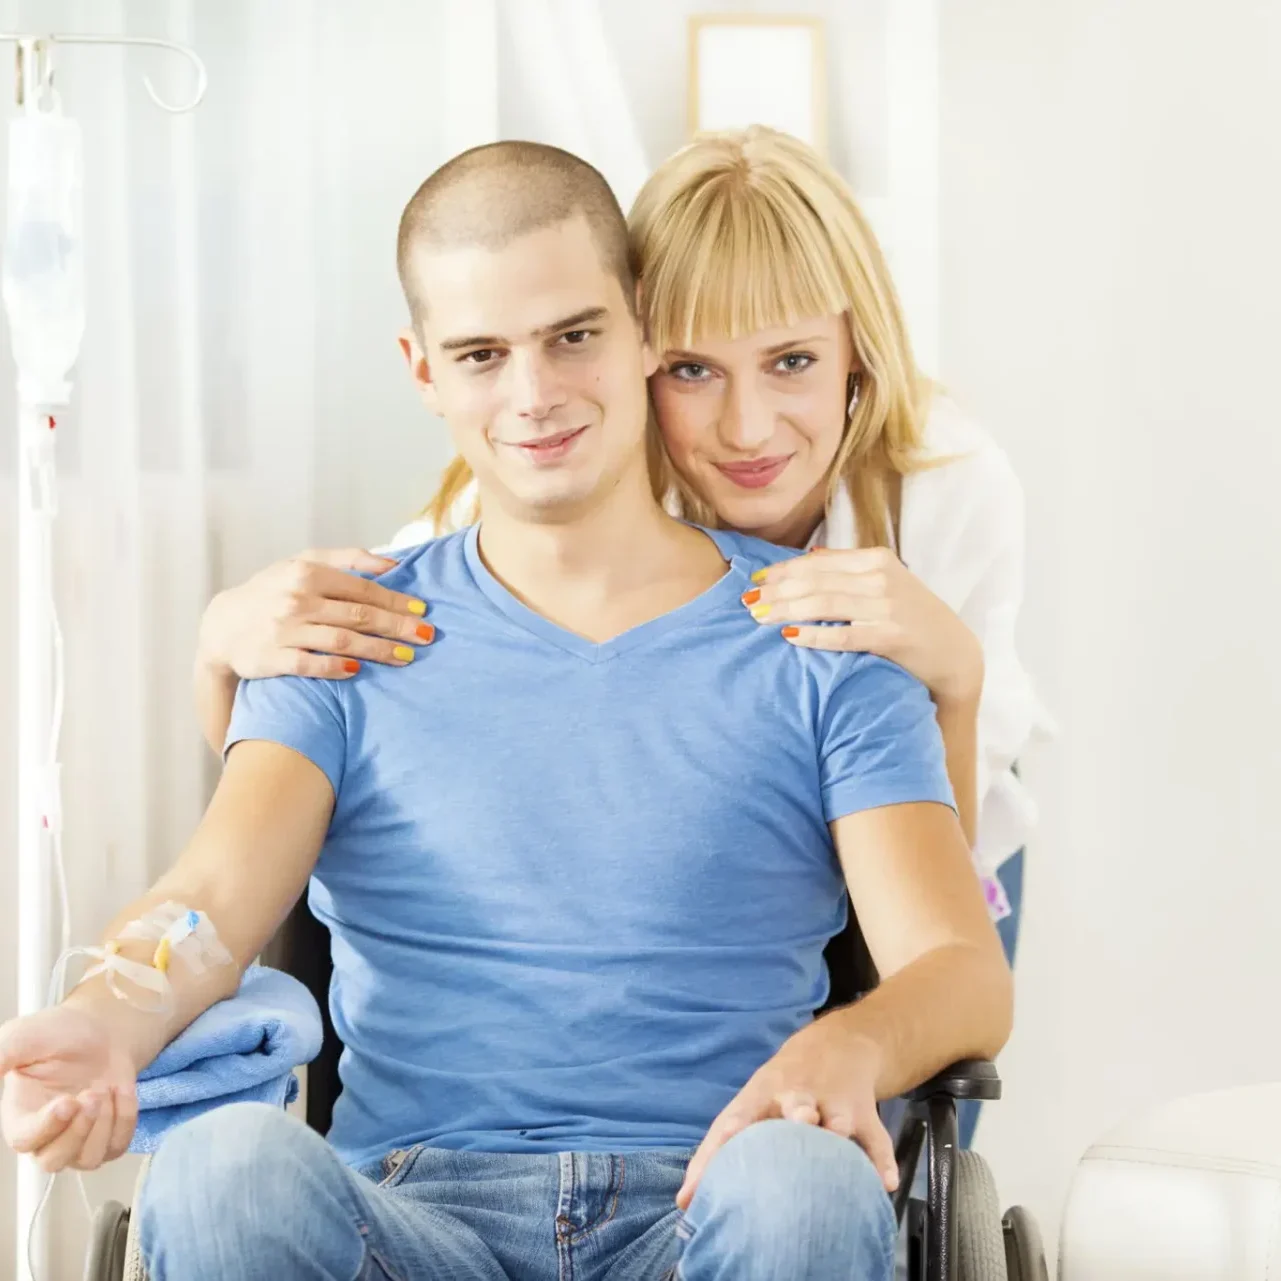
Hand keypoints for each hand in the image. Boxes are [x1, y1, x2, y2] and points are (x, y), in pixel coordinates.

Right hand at [0, 1006, 138, 1172]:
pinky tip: (121, 1091)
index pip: (24, 1140)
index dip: (47, 1126)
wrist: (102, 1031)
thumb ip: (2, 1055)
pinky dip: (125, 1119)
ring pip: (88, 1160)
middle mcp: (45, 1133)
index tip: (68, 1102)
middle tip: (93, 1094)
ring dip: (104, 1125)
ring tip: (105, 1089)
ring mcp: (76, 1138)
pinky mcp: (105, 1137)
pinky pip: (117, 1147)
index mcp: (19, 1114)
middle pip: (54, 1161)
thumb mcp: (25, 1036)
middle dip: (79, 1130)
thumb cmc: (60, 1033)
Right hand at [198, 548, 433, 679]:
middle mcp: (296, 600)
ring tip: (406, 657)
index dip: (395, 601)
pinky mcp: (272, 658)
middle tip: (426, 636)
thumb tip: (393, 564)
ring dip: (378, 650)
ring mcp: (284, 630)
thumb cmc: (273, 591)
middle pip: (358, 615)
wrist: (222, 625)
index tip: (422, 611)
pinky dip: (335, 667)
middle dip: (397, 627)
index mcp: (307, 573)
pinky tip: (358, 669)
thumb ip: (348, 559)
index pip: (362, 588)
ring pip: (341, 641)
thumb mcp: (303, 563)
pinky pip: (310, 665)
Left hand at [676, 1016, 896, 1210]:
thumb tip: (685, 1201)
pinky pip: (874, 1136)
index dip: (717, 1151)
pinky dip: (880, 1158)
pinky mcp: (862, 1107)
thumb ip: (721, 1151)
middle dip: (794, 1115)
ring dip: (835, 1129)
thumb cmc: (781, 1088)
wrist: (836, 1044)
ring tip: (836, 1140)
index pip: (734, 1122)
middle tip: (796, 1125)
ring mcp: (832, 1098)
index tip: (700, 1185)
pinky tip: (883, 1181)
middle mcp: (796, 1093)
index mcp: (761, 1094)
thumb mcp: (752, 1103)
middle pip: (793, 1103)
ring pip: (836, 1115)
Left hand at [744, 547, 983, 705]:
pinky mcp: (890, 636)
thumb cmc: (914, 619)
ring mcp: (886, 606)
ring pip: (823, 603)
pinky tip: (789, 637)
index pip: (818, 562)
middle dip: (776, 590)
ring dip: (785, 609)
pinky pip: (842, 634)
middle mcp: (881, 577)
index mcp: (877, 559)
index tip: (756, 580)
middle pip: (815, 580)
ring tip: (759, 616)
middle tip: (747, 600)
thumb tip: (812, 556)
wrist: (955, 655)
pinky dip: (814, 634)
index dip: (783, 570)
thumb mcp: (887, 583)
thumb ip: (851, 569)